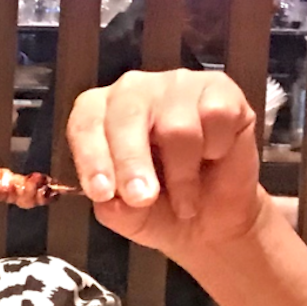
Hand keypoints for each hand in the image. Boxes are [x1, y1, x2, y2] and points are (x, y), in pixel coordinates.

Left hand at [68, 69, 269, 265]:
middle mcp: (136, 92)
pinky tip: (214, 158)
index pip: (86, 121)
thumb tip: (113, 201)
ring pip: (176, 126)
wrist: (220, 221)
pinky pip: (216, 116)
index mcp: (103, 116)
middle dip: (132, 161)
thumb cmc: (167, 210)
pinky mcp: (218, 89)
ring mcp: (178, 85)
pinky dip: (217, 148)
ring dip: (183, 175)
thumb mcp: (134, 220)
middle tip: (143, 199)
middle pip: (127, 113)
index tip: (102, 193)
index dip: (91, 156)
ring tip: (187, 201)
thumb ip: (116, 210)